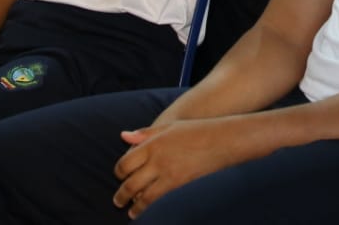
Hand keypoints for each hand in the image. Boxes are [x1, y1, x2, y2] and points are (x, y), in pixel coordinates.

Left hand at [113, 120, 239, 219]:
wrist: (222, 139)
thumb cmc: (196, 130)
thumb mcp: (169, 126)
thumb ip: (145, 133)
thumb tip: (123, 136)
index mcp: (152, 143)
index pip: (125, 162)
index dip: (119, 172)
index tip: (120, 176)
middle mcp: (156, 158)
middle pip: (129, 181)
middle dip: (121, 194)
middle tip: (117, 201)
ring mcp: (166, 172)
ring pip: (139, 194)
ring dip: (130, 204)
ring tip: (128, 211)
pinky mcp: (177, 183)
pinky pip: (154, 198)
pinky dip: (144, 207)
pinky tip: (141, 211)